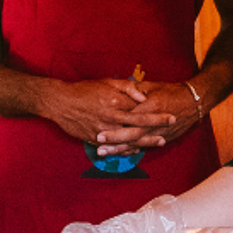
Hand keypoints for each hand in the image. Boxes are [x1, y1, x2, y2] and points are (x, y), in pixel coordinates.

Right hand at [34, 77, 175, 142]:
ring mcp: (103, 130)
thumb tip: (143, 96)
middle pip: (139, 126)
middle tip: (171, 128)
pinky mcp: (94, 139)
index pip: (141, 110)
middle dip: (157, 128)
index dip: (158, 114)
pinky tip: (137, 150)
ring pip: (129, 139)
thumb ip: (127, 88)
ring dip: (146, 141)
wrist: (60, 102)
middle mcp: (111, 118)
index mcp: (115, 102)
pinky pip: (114, 147)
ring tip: (160, 142)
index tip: (172, 114)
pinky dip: (127, 149)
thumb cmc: (84, 90)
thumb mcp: (107, 82)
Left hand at [91, 80, 205, 154]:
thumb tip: (118, 94)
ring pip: (136, 143)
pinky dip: (132, 150)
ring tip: (103, 151)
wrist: (195, 101)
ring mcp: (159, 132)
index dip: (115, 119)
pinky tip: (120, 153)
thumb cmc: (172, 91)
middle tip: (98, 140)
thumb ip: (135, 91)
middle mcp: (155, 121)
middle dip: (114, 138)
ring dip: (119, 148)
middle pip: (131, 132)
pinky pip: (144, 146)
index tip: (100, 121)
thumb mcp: (152, 86)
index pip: (130, 114)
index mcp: (151, 105)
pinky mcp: (163, 138)